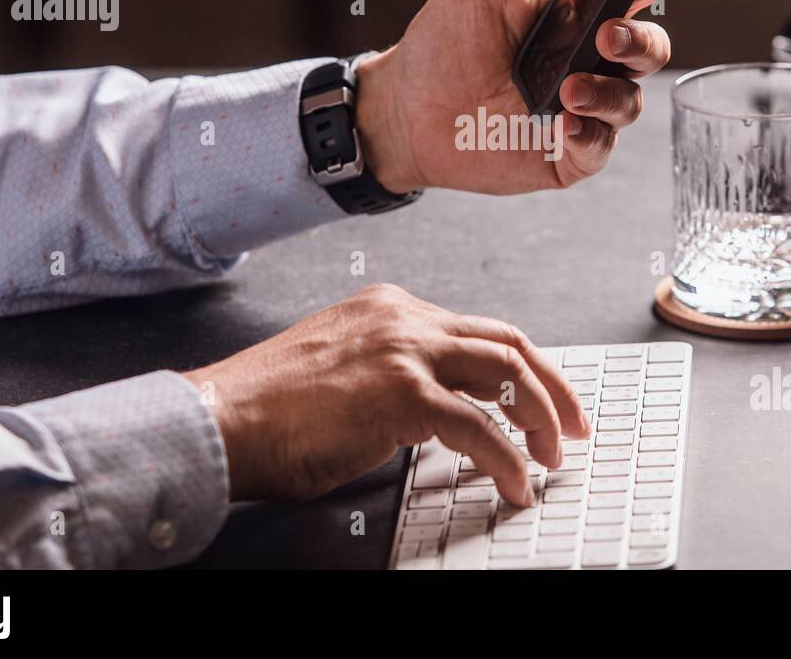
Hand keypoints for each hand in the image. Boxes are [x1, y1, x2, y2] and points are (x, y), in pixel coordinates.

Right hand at [183, 283, 589, 505]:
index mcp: (391, 308)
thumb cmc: (270, 409)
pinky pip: (478, 426)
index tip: (544, 400)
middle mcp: (403, 317)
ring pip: (505, 373)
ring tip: (549, 459)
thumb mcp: (345, 371)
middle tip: (572, 428)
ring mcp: (403, 349)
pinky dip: (507, 458)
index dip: (521, 368)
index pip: (478, 332)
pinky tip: (514, 483)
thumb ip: (397, 375)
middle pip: (506, 342)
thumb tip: (446, 413)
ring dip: (539, 418)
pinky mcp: (399, 391)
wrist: (218, 419)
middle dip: (550, 386)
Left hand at [355, 0, 680, 194]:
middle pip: (649, 47)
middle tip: (605, 35)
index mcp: (580, 9)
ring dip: (608, 93)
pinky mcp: (567, 153)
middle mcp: (590, 59)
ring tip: (568, 89)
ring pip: (629, 101)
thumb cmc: (445, 40)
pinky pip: (599, 148)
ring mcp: (583, 108)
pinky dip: (590, 136)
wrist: (405, 108)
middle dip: (639, 39)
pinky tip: (565, 124)